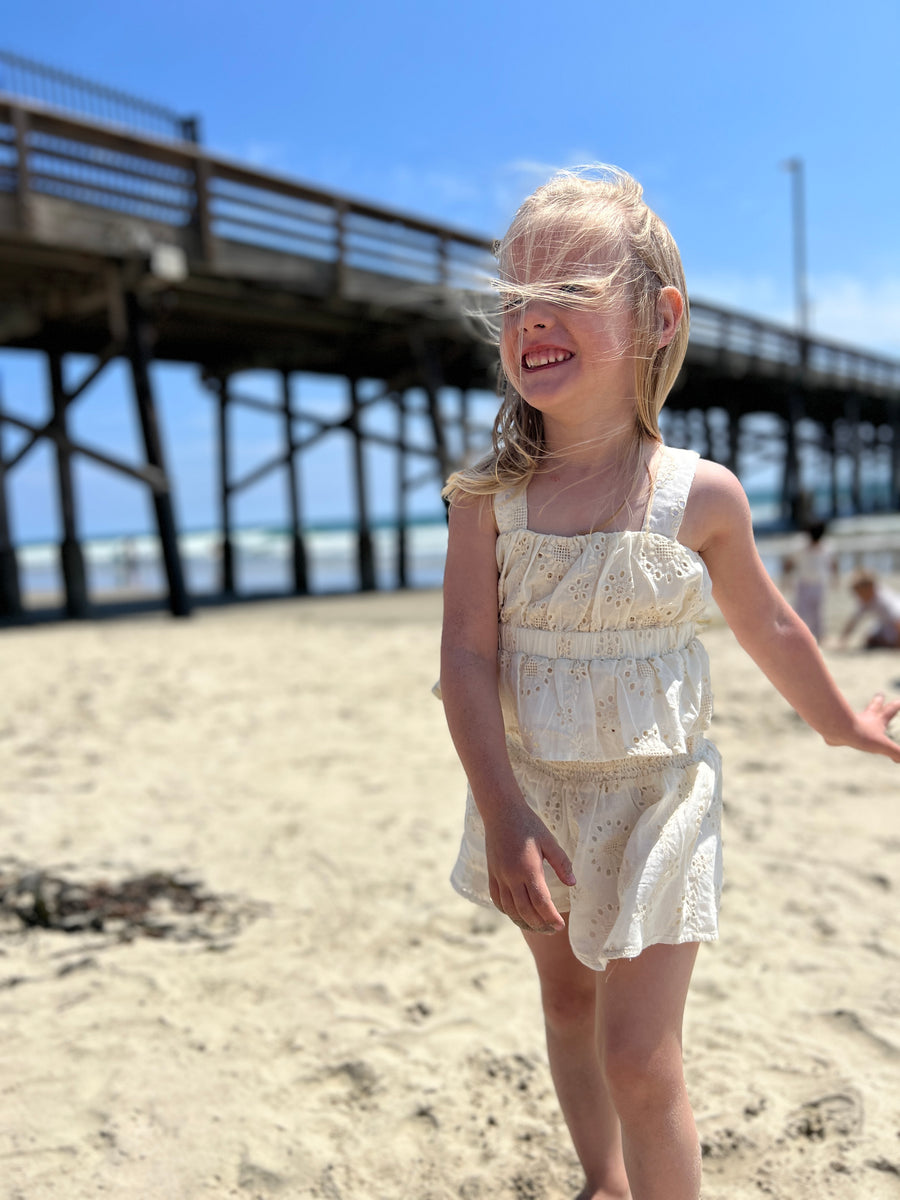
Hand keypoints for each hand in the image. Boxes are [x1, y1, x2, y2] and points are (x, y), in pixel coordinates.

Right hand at [483, 802, 575, 934]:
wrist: (501, 811)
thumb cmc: (528, 824)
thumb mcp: (549, 840)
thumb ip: (562, 863)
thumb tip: (573, 884)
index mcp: (528, 868)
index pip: (541, 902)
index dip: (551, 917)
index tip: (560, 926)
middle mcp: (512, 876)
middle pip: (525, 910)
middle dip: (540, 925)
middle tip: (552, 930)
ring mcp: (499, 876)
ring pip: (510, 909)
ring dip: (524, 922)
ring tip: (537, 927)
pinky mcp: (492, 874)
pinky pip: (497, 899)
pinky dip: (507, 911)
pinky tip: (516, 914)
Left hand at [826, 693, 899, 761]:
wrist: (836, 729)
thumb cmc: (861, 734)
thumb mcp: (883, 745)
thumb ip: (895, 752)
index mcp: (876, 720)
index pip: (889, 711)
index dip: (896, 706)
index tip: (899, 701)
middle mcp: (864, 718)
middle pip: (873, 707)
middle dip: (878, 701)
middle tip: (880, 694)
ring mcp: (850, 721)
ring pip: (857, 716)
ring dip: (861, 716)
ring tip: (860, 717)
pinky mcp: (837, 728)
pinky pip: (840, 728)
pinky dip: (841, 731)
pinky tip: (837, 736)